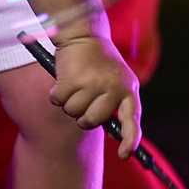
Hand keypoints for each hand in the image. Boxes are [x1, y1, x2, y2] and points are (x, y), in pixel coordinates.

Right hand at [49, 31, 141, 156]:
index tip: (124, 154)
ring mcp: (94, 84)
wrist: (85, 34)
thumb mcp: (115, 81)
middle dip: (82, 115)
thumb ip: (114, 104)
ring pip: (73, 112)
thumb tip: (114, 134)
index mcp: (128, 90)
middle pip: (92, 122)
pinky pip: (58, 101)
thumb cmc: (99, 63)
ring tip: (76, 82)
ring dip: (68, 101)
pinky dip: (56, 92)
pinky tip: (65, 77)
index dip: (130, 140)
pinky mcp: (73, 79)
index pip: (132, 120)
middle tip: (83, 96)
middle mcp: (114, 88)